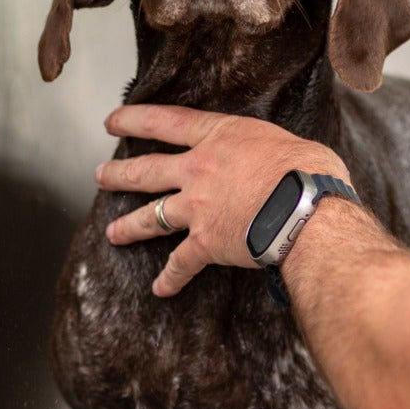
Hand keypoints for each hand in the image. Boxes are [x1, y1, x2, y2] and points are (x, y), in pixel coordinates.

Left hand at [96, 105, 347, 296]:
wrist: (307, 211)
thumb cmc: (309, 173)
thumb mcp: (289, 143)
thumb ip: (270, 150)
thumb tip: (283, 162)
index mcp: (219, 137)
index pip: (166, 122)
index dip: (134, 119)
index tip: (112, 121)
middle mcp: (198, 170)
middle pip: (146, 170)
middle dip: (118, 174)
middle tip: (100, 175)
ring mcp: (197, 208)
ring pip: (150, 217)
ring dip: (128, 226)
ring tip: (111, 234)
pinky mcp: (205, 243)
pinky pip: (180, 264)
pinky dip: (170, 279)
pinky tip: (160, 289)